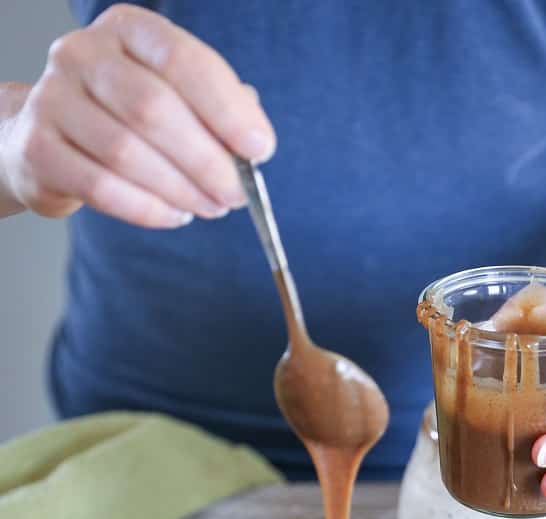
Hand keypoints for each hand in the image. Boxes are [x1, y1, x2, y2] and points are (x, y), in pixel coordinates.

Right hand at [2, 3, 274, 226]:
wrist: (49, 140)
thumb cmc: (124, 118)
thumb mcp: (172, 97)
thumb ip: (215, 111)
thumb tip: (254, 144)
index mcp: (127, 30)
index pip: (182, 60)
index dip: (226, 108)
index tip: (260, 148)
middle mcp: (83, 54)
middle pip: (153, 109)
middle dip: (206, 160)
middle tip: (236, 193)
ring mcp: (54, 99)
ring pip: (127, 152)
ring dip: (181, 190)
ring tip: (211, 208)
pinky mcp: (39, 149)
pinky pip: (102, 187)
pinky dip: (148, 209)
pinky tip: (175, 215)